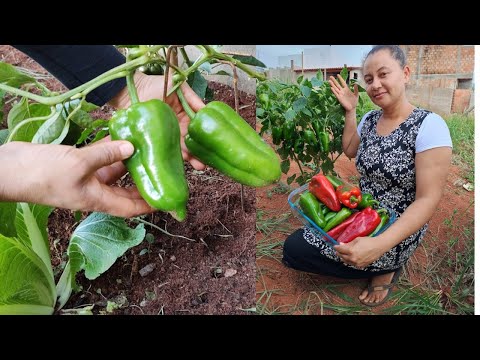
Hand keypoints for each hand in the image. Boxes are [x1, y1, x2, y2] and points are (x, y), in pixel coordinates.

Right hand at [0, 140, 154, 217]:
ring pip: (113, 171)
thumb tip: (132, 147)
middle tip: (161, 168)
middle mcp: (94, 191)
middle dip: (143, 181)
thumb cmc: (43, 175)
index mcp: (98, 200)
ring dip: (127, 161)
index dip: (149, 205)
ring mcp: (85, 178)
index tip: (166, 198)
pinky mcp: (76, 164)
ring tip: (147, 148)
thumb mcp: (79, 164)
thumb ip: (107, 155)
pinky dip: (110, 150)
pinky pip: (99, 158)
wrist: (10, 169)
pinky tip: (121, 136)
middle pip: (125, 190)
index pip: (130, 207)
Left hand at [110, 72, 205, 170]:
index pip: (195, 132)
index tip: (210, 149)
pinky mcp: (152, 142)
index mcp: (183, 118)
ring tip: (196, 167)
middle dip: (196, 156)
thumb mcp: (179, 88)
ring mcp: (164, 137)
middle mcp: (175, 129)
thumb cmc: (155, 85)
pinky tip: (175, 167)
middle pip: (188, 145)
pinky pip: (161, 152)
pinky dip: (168, 160)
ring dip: (187, 160)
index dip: (202, 141)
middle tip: (202, 166)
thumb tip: (207, 110)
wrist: (132, 89)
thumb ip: (193, 98)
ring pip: (177, 151)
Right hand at [328, 74, 358, 111]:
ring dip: (332, 85)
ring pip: (335, 88)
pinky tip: (331, 88)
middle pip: (337, 85)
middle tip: (330, 76)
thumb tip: (356, 84)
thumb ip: (356, 89)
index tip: (338, 75)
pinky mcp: (339, 98)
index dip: (340, 79)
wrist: (352, 108)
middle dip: (334, 80)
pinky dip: (334, 91)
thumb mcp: (356, 94)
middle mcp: (342, 91)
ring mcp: (340, 94)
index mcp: (346, 89)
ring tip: (329, 81)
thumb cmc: (354, 101)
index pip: (342, 82)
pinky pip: (336, 94)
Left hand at [333, 236, 383, 268]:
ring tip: (343, 253)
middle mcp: (353, 259)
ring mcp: (357, 263)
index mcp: (351, 251)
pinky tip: (350, 257)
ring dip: (343, 257)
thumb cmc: (368, 241)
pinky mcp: (361, 266)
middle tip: (338, 249)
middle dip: (339, 252)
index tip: (335, 246)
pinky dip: (350, 260)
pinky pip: (352, 264)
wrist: (379, 247)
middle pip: (341, 256)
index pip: (339, 250)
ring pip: (346, 261)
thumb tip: (341, 244)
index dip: (336, 247)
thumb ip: (348, 244)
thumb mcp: (356, 240)